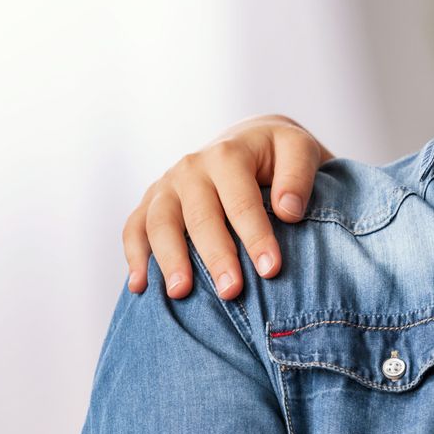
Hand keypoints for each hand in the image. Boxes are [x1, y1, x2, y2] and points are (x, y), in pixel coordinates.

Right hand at [122, 114, 330, 298]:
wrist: (249, 140)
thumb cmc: (278, 154)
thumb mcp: (299, 149)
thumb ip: (298, 176)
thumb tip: (288, 211)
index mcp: (228, 155)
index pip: (242, 202)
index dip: (256, 237)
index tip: (271, 270)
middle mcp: (192, 168)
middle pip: (200, 217)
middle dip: (215, 256)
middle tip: (231, 291)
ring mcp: (167, 185)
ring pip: (160, 223)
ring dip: (169, 259)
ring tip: (181, 293)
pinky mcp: (152, 200)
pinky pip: (134, 227)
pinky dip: (134, 256)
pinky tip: (139, 287)